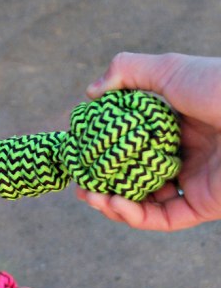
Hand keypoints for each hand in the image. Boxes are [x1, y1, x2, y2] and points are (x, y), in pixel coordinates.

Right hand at [76, 52, 220, 229]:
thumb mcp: (169, 69)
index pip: (136, 143)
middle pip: (137, 176)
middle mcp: (188, 154)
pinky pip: (164, 218)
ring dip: (113, 204)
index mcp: (180, 124)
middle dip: (104, 183)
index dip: (106, 151)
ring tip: (91, 196)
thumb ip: (127, 71)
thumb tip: (90, 93)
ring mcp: (196, 181)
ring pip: (147, 203)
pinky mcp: (206, 205)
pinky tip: (114, 203)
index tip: (81, 152)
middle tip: (81, 185)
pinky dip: (135, 216)